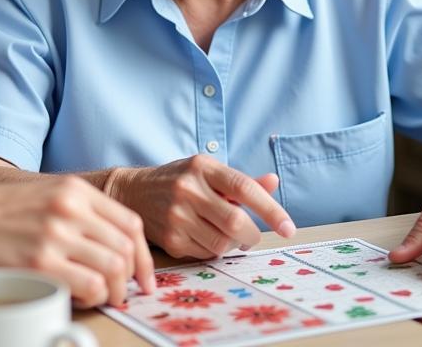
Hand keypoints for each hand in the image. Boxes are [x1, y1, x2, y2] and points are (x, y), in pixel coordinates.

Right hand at [0, 176, 154, 306]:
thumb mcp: (40, 197)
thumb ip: (74, 212)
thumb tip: (106, 245)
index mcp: (73, 189)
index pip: (130, 223)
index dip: (143, 255)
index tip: (144, 276)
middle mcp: (70, 207)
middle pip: (126, 247)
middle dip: (132, 277)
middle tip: (123, 294)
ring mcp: (56, 233)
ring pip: (114, 268)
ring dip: (114, 290)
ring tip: (101, 298)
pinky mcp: (40, 261)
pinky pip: (89, 285)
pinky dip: (93, 297)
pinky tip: (80, 299)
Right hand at [108, 155, 294, 258]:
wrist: (133, 192)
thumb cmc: (178, 180)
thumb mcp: (206, 172)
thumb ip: (240, 181)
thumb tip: (273, 181)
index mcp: (202, 166)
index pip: (244, 188)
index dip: (271, 209)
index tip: (288, 227)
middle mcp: (188, 188)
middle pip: (235, 221)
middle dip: (252, 234)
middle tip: (252, 235)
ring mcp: (177, 215)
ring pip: (223, 243)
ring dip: (233, 244)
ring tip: (226, 235)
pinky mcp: (171, 239)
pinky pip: (206, 254)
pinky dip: (214, 250)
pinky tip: (205, 237)